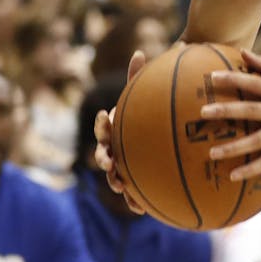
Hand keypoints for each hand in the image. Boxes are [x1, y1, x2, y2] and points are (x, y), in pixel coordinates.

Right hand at [93, 50, 147, 212]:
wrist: (158, 139)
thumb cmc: (147, 115)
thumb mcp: (145, 97)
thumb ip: (140, 78)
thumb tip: (140, 51)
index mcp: (115, 129)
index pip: (104, 125)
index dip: (103, 122)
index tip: (105, 115)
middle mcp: (115, 149)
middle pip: (103, 154)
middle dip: (103, 157)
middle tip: (108, 159)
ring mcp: (122, 167)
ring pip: (114, 177)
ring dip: (116, 181)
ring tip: (121, 186)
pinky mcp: (135, 183)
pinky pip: (132, 194)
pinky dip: (133, 201)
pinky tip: (141, 210)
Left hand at [199, 49, 260, 179]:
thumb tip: (242, 52)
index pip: (254, 82)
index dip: (233, 79)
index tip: (211, 77)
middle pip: (251, 111)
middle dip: (226, 111)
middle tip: (203, 113)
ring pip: (256, 141)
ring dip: (233, 147)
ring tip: (211, 153)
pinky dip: (250, 169)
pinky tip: (232, 175)